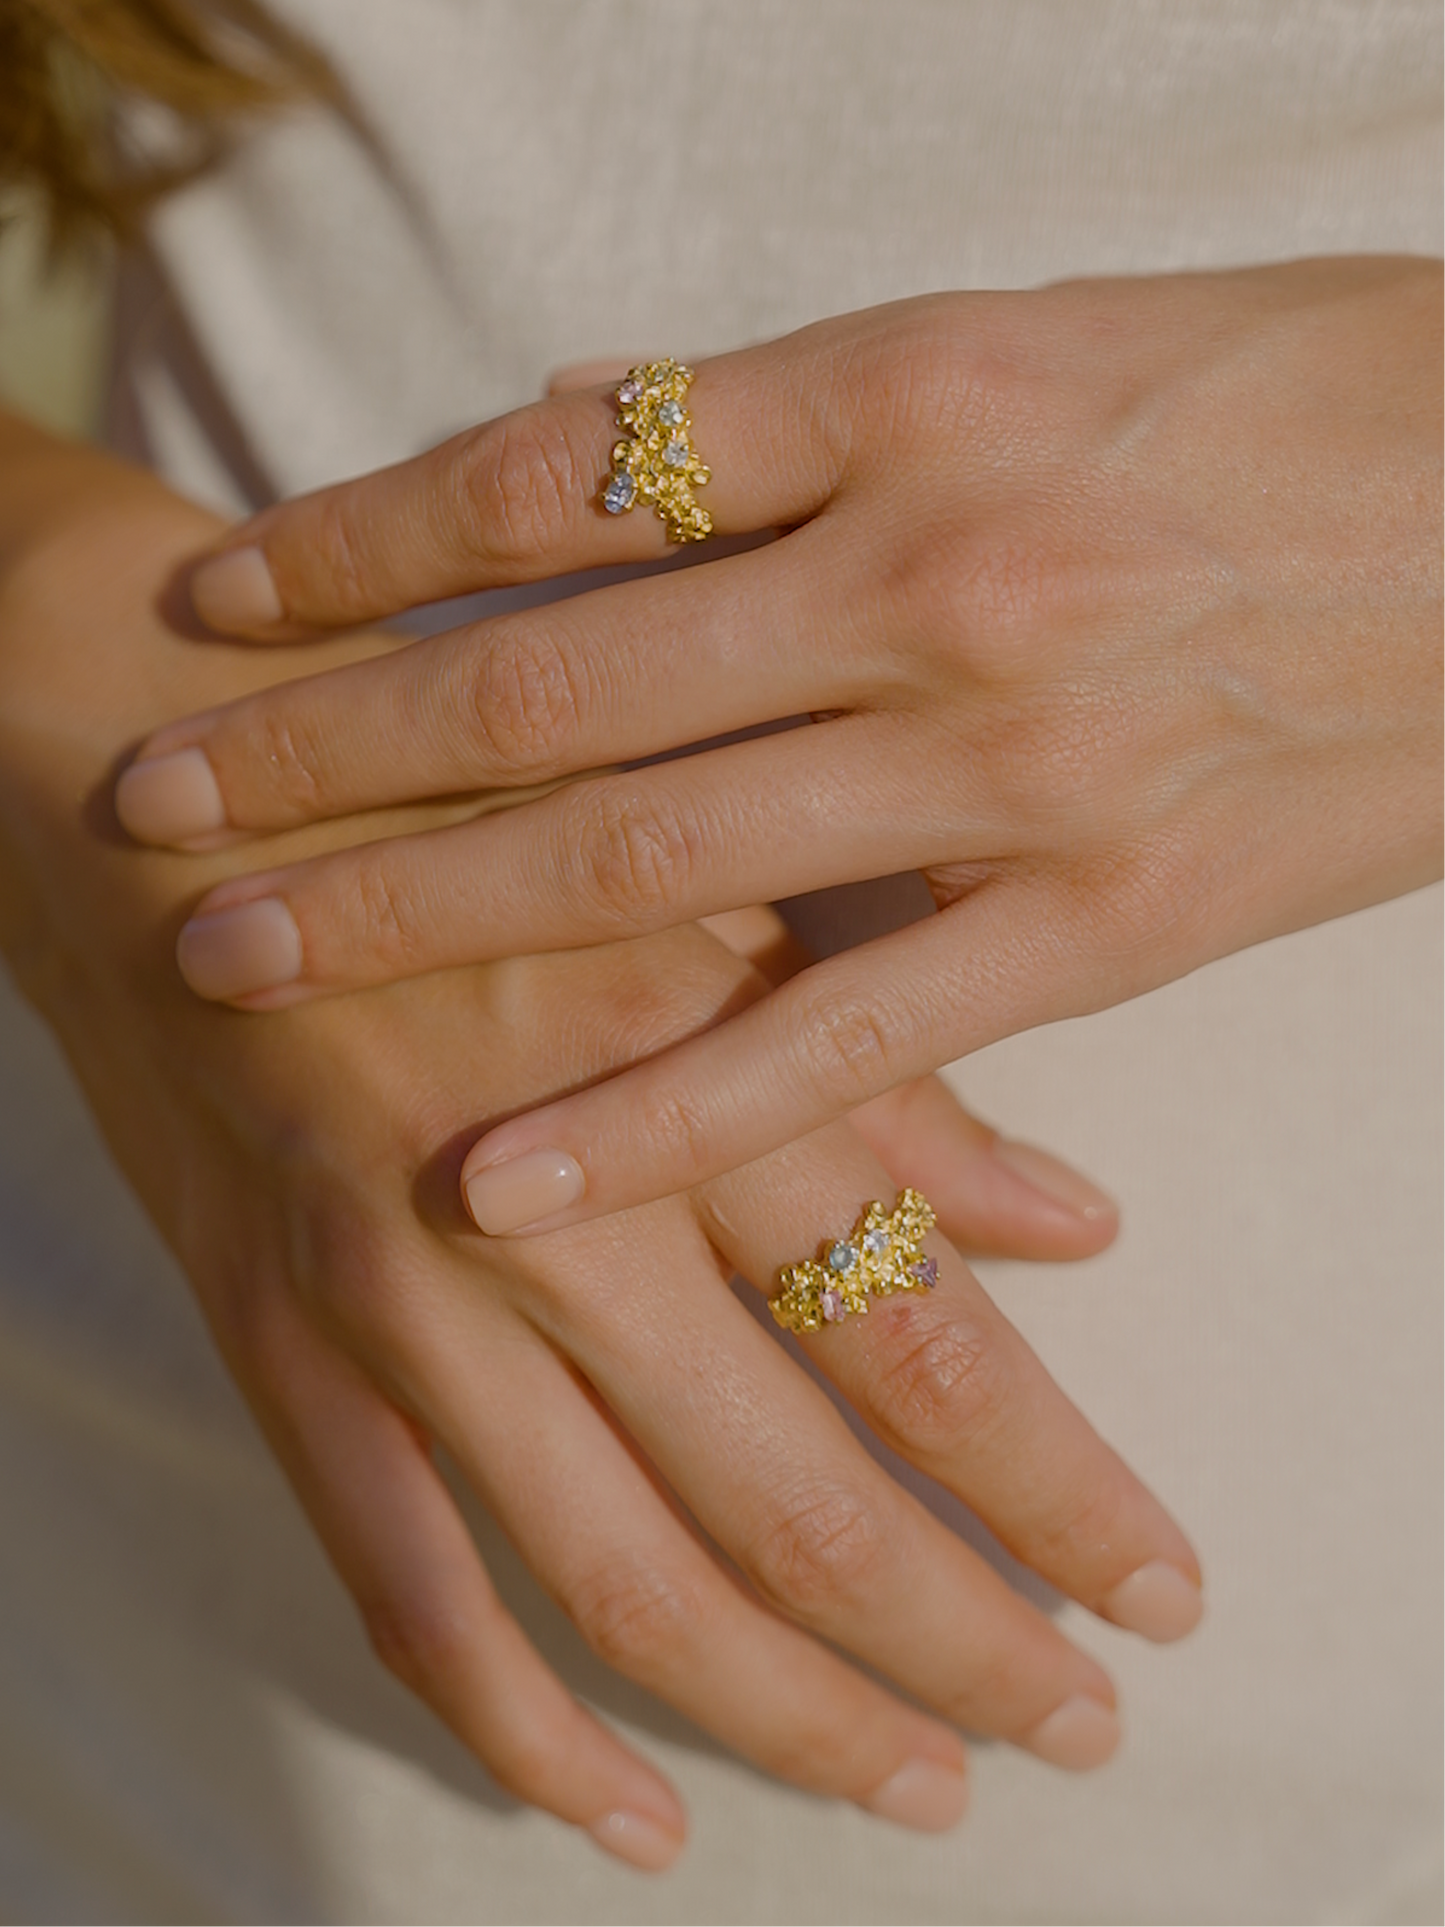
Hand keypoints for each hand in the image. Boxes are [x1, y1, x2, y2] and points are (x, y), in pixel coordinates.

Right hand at [2, 429, 1200, 1866]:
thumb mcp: (696, 893)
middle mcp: (552, 1212)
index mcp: (684, 1072)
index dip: (1056, 1489)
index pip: (917, 1339)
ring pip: (624, 1580)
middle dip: (960, 1641)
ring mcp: (401, 1300)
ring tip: (916, 1785)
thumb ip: (878, 1073)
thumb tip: (1075, 1223)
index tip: (1156, 1589)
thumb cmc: (455, 813)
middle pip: (796, 1497)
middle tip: (1078, 1731)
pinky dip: (522, 1728)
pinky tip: (634, 1812)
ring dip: (789, 1712)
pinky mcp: (280, 1348)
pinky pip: (403, 1589)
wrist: (148, 793)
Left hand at [113, 258, 1444, 1228]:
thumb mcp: (1038, 339)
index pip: (554, 475)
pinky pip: (838, 1035)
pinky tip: (506, 1170)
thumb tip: (579, 444)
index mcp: (905, 393)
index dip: (362, 540)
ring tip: (239, 968)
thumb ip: (796, 417)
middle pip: (551, 680)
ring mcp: (1009, 755)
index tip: (227, 598)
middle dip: (321, 750)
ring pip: (652, 857)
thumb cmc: (1292, 400)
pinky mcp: (1099, 916)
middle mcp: (927, 570)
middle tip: (153, 811)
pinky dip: (656, 1111)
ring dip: (419, 918)